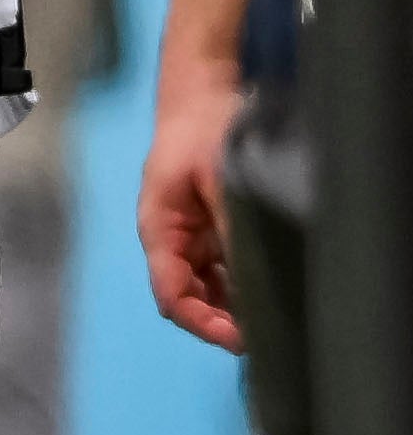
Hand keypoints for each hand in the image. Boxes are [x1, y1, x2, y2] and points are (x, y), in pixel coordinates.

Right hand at [141, 63, 247, 349]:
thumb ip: (229, 228)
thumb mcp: (219, 179)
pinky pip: (225, 270)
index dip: (202, 322)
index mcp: (160, 232)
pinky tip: (271, 292)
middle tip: (265, 335)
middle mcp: (174, 243)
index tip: (240, 337)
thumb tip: (248, 279)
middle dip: (221, 322)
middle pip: (190, 298)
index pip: (172, 294)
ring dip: (234, 308)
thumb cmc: (202, 133)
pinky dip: (243, 286)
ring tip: (273, 320)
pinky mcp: (214, 230)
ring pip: (209, 289)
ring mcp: (194, 238)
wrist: (202, 97)